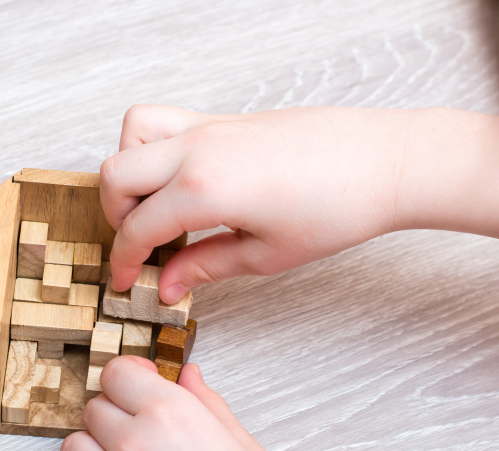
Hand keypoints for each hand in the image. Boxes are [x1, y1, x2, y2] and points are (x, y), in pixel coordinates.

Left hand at [48, 356, 326, 450]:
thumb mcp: (245, 445)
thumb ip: (208, 404)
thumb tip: (188, 375)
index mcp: (172, 412)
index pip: (117, 372)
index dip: (129, 376)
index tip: (141, 385)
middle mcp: (134, 442)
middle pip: (94, 408)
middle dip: (114, 413)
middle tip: (140, 431)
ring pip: (71, 446)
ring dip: (91, 449)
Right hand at [100, 104, 412, 301]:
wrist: (383, 163)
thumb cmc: (337, 207)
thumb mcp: (265, 255)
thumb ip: (205, 267)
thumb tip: (168, 285)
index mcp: (204, 189)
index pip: (137, 228)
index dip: (124, 262)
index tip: (127, 282)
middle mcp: (197, 149)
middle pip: (115, 175)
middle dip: (116, 217)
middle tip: (141, 247)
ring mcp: (209, 127)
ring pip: (132, 135)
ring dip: (129, 173)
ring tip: (155, 209)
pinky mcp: (224, 118)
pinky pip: (165, 122)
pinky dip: (153, 149)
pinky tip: (181, 184)